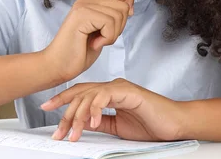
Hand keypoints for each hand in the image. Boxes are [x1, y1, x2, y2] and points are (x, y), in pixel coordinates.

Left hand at [40, 78, 182, 141]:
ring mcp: (119, 87)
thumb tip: (82, 124)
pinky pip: (105, 96)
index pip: (81, 93)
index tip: (46, 107)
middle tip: (58, 132)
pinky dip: (96, 108)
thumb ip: (101, 122)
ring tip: (74, 133)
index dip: (62, 99)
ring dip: (79, 115)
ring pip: (90, 95)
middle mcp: (112, 87)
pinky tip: (92, 121)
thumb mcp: (118, 127)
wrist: (174, 124)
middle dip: (66, 112)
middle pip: (81, 94)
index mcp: (109, 94)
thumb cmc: (152, 124)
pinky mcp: (128, 92)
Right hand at [43, 0, 133, 82]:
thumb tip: (129, 8)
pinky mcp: (81, 16)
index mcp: (90, 2)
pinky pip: (109, 23)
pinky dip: (107, 38)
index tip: (125, 16)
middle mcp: (86, 0)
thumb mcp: (100, 31)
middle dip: (121, 26)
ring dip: (113, 34)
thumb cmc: (78, 52)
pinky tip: (94, 44)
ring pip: (118, 14)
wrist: (58, 65)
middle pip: (122, 4)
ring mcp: (83, 7)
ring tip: (97, 41)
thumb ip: (111, 17)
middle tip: (104, 37)